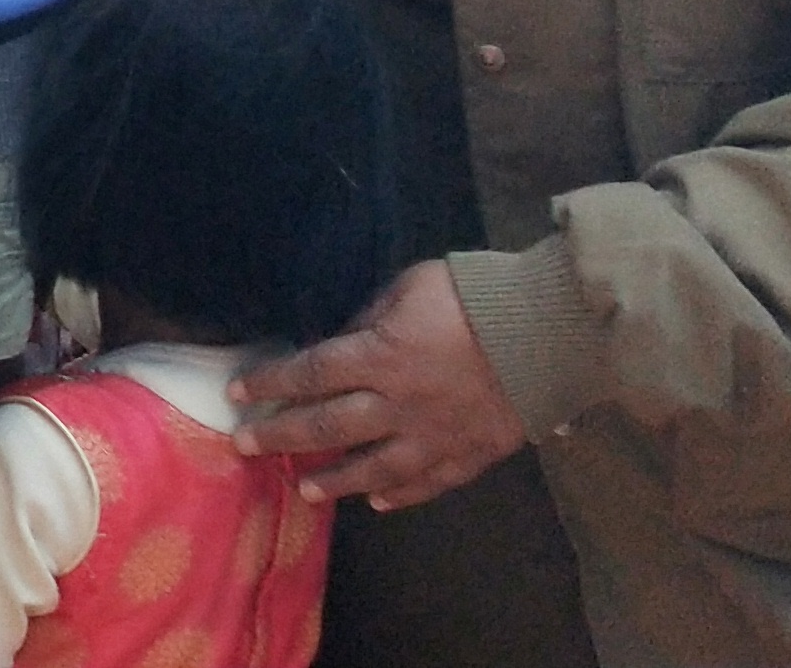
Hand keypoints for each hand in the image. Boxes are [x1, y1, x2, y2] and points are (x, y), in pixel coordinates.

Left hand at [233, 262, 531, 509]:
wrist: (552, 329)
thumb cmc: (476, 296)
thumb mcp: (408, 288)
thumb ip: (369, 318)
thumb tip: (342, 340)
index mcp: (378, 356)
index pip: (308, 374)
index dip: (269, 384)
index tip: (237, 395)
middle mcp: (398, 403)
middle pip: (327, 427)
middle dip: (280, 437)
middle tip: (245, 447)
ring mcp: (434, 435)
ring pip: (373, 467)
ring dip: (334, 480)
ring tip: (304, 490)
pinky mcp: (471, 453)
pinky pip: (428, 482)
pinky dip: (402, 495)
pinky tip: (378, 502)